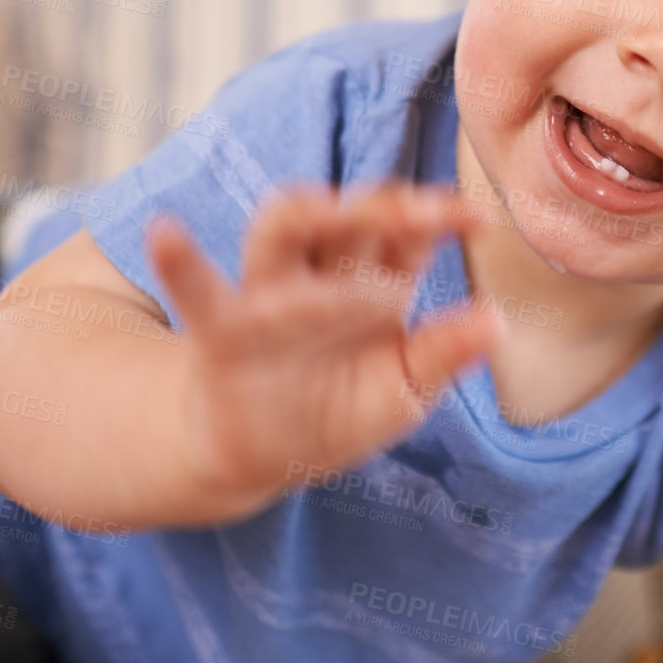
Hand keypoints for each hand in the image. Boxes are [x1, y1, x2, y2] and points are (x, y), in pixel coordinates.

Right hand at [145, 181, 501, 521]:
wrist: (261, 457)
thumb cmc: (338, 411)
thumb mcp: (402, 390)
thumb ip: (444, 355)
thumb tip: (497, 322)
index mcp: (375, 281)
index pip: (408, 235)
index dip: (440, 217)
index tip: (481, 220)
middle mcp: (322, 273)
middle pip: (349, 217)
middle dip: (383, 205)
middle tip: (420, 210)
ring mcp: (268, 294)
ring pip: (281, 230)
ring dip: (305, 213)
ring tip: (322, 207)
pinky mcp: (221, 330)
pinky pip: (199, 290)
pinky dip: (181, 261)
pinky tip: (164, 232)